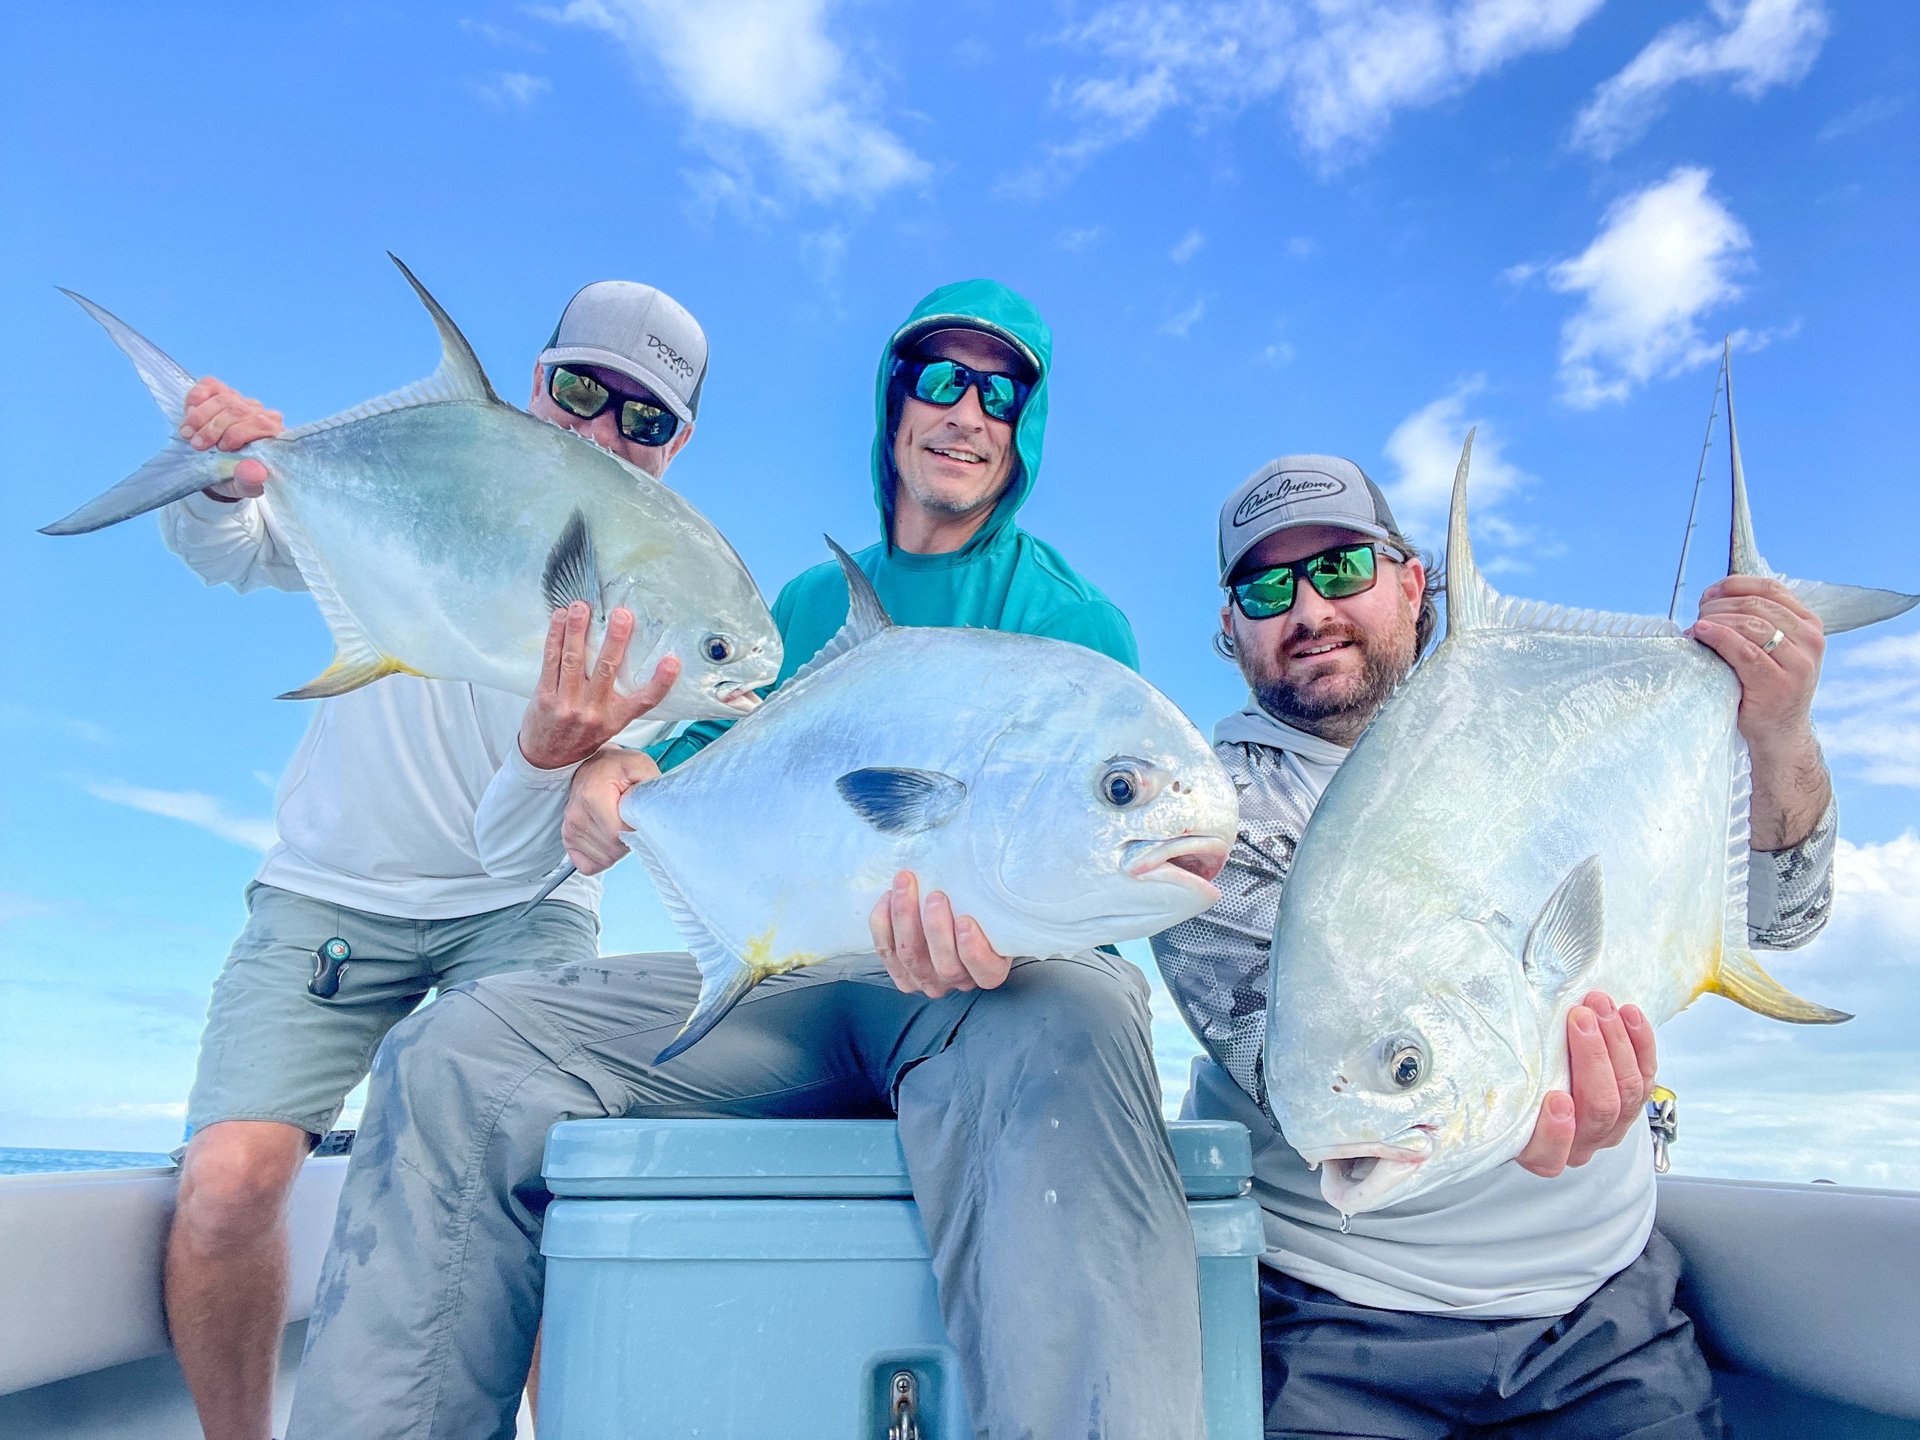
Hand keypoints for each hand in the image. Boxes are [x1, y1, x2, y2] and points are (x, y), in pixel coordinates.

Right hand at [180, 378, 281, 497]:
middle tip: (197, 445)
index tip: (219, 449)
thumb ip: (250, 482)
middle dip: (213, 428)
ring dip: (200, 416)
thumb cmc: (236, 477)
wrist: (221, 469)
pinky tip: (190, 412)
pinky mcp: (223, 393)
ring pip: (223, 398)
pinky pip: (211, 385)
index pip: (260, 424)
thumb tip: (255, 471)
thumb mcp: (242, 487)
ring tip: (188, 434)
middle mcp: (262, 414)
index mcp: (274, 436)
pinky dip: (196, 396)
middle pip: (238, 410)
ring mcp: (242, 401)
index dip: (236, 433)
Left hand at [518, 604, 679, 770]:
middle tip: (623, 615)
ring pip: (574, 660)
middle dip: (615, 640)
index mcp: (615, 718)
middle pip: (607, 670)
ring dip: (578, 630)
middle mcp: (593, 711)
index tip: (673, 662)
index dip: (661, 682)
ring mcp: (567, 703)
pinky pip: (551, 661)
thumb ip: (622, 699)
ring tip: (582, 607)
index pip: (644, 701)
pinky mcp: (544, 696)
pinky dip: (555, 637)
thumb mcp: (610, 726)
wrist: (546, 760)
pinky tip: (560, 619)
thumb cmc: (581, 738)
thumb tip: (635, 660)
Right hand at [561, 747, 660, 873]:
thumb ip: (648, 789)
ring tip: (618, 824)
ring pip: (604, 859)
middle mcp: (575, 814)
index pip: (617, 834)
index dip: (635, 830)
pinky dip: (603, 856)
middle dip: (628, 839)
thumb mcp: (640, 766)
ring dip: (617, 847)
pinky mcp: (568, 839)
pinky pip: (589, 864)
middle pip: (612, 850)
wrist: (596, 765)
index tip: (638, 816)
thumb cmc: (618, 767)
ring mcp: (569, 828)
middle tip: (629, 818)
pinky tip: (608, 838)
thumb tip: (652, 813)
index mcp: (592, 795)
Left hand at [868, 870, 1011, 997]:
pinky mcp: (901, 973)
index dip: (974, 950)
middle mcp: (958, 980)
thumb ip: (995, 901)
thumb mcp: (996, 909)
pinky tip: (888, 897)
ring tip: (906, 884)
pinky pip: (886, 952)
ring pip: (911, 956)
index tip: (966, 921)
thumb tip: (998, 868)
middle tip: (936, 895)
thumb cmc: (979, 909)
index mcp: (989, 970)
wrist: (953, 911)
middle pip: (944, 965)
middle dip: (936, 929)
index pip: (985, 970)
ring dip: (905, 917)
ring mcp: (927, 980)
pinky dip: (883, 924)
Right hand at [1515, 991, 1656, 1177]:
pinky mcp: (1634, 1102)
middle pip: (1599, 1110)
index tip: (1557, 1098)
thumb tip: (1489, 1032)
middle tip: (1580, 1018)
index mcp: (1540, 1153)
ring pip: (1628, 1091)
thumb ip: (1502, 1075)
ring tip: (1600, 1005)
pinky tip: (1629, 1014)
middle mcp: (1581, 1145)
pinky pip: (1647, 1075)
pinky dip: (1641, 1042)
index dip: (1557, 1132)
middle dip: (1593, 1059)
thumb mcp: (1501, 1086)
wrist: (1543, 1084)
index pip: (1549, 1154)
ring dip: (1617, 1042)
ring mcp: (1613, 1126)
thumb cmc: (1514, 1086)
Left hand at [1689, 576, 1831, 849]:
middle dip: (1720, 606)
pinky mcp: (1779, 684)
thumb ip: (1754, 621)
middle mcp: (1810, 640)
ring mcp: (1798, 663)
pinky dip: (1719, 637)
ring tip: (1695, 628)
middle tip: (1698, 616)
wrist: (1777, 735)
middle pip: (1756, 605)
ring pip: (1751, 625)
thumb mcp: (1769, 649)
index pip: (1771, 588)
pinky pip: (1744, 651)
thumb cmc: (1763, 687)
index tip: (1708, 594)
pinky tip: (1700, 633)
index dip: (1735, 586)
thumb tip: (1710, 597)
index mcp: (1809, 624)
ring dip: (1716, 620)